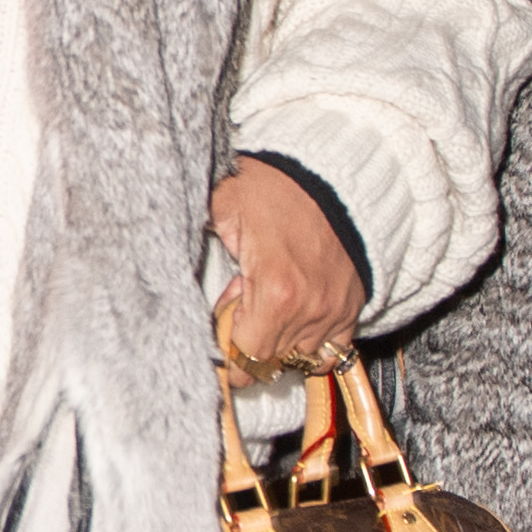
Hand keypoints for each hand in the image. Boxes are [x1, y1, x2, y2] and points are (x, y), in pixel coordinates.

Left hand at [208, 158, 366, 378]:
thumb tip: (178, 270)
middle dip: (251, 345)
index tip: (221, 342)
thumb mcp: (222, 208)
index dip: (230, 357)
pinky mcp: (353, 304)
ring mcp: (335, 310)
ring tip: (268, 309)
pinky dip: (314, 342)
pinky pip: (336, 347)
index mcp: (274, 292)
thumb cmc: (273, 186)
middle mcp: (309, 310)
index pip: (249, 359)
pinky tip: (295, 318)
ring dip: (281, 342)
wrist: (327, 171)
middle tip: (240, 312)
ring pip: (303, 357)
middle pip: (273, 361)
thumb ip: (201, 246)